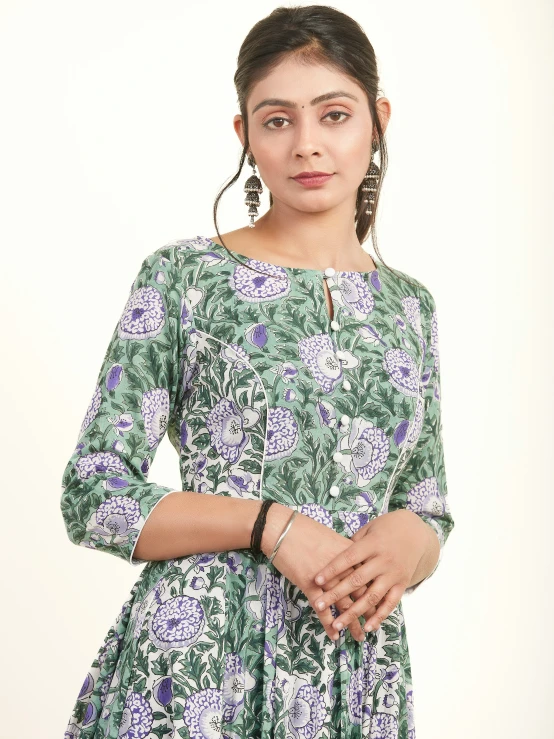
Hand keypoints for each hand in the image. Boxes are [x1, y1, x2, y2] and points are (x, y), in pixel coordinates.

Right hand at [261, 505, 369, 641]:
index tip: (381, 605)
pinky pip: (322, 610)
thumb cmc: (305, 529)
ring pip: (344, 605)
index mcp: (350, 554)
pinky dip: (329, 624)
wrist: (282, 529)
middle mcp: (342, 568)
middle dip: (369, 613)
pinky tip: (334, 635)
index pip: (369, 578)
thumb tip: (352, 560)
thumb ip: (344, 551)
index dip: (376, 593)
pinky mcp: (310, 586)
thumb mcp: (330, 537)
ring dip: (352, 623)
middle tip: (375, 627)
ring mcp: (327, 579)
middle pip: (361, 594)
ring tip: (359, 637)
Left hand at [311, 510, 431, 633]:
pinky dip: (379, 617)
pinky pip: (390, 603)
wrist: (417, 533)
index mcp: (372, 544)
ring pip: (372, 597)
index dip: (332, 570)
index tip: (316, 580)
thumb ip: (353, 543)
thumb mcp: (369, 528)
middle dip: (336, 594)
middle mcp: (383, 561)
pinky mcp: (402, 584)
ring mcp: (393, 574)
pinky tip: (366, 628)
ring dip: (354, 613)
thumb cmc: (387, 528)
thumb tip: (333, 556)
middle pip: (357, 580)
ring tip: (338, 625)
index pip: (348, 558)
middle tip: (319, 605)